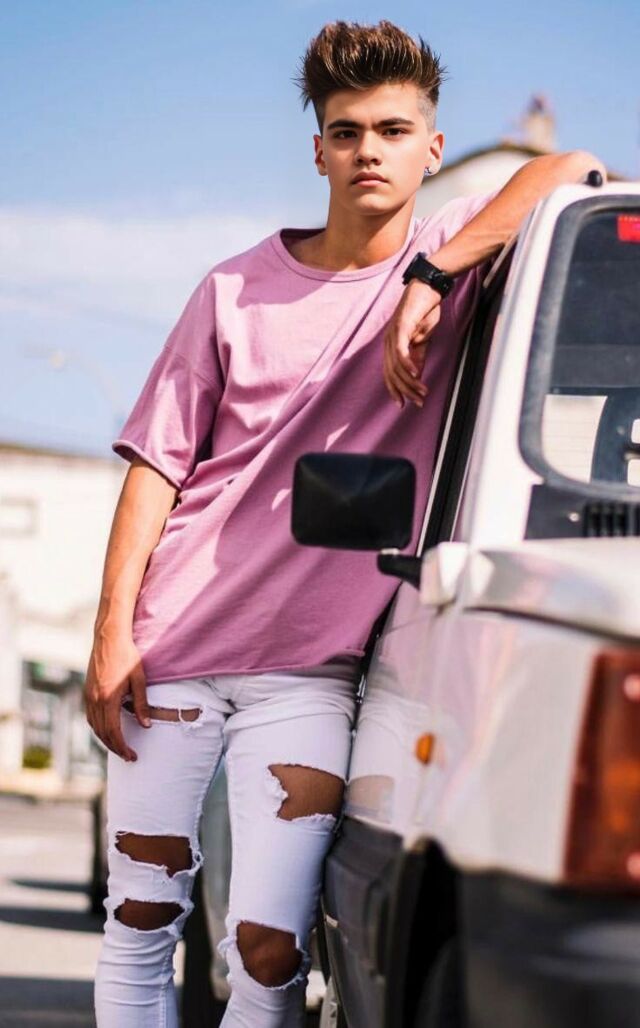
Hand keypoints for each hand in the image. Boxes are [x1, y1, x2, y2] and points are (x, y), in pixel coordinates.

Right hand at [84, 629, 149, 760]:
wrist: (109, 638)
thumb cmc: (127, 657)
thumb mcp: (139, 680)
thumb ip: (142, 704)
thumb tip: (146, 726)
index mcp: (108, 699)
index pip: (114, 732)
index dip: (122, 747)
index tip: (132, 756)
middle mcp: (95, 700)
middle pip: (103, 733)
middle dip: (115, 748)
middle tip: (128, 757)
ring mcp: (89, 696)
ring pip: (94, 727)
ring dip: (106, 740)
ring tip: (120, 747)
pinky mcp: (87, 691)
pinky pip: (91, 717)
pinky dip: (99, 728)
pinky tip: (108, 730)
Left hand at [383, 280, 441, 407]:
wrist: (428, 289)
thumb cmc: (424, 312)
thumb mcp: (423, 340)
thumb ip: (418, 357)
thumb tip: (416, 376)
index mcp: (392, 346)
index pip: (390, 374)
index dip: (395, 390)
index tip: (403, 405)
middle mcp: (388, 342)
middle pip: (393, 374)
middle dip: (406, 391)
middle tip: (419, 402)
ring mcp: (392, 334)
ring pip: (397, 365)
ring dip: (410, 381)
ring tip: (422, 392)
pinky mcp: (400, 327)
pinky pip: (401, 350)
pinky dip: (408, 364)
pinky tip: (416, 375)